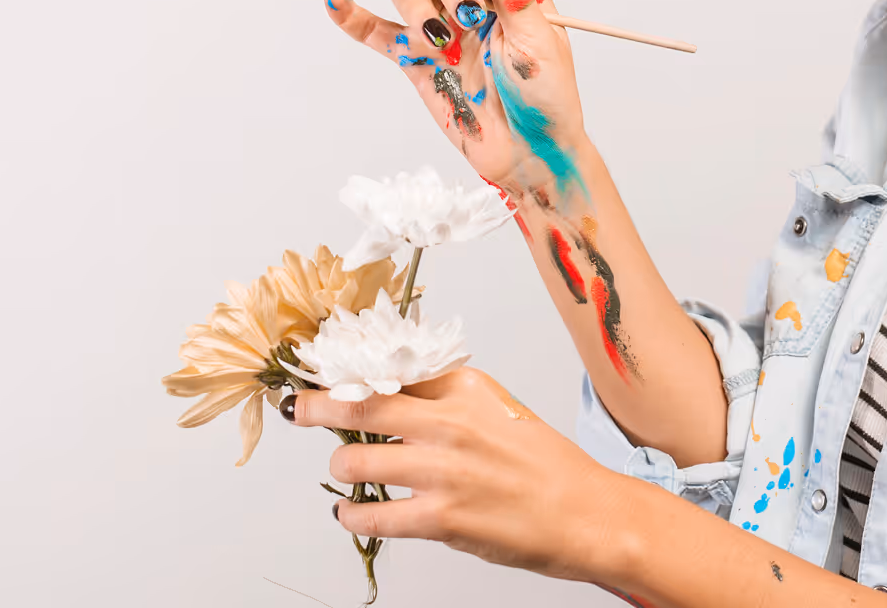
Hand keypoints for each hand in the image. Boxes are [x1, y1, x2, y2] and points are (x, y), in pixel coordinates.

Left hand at [286, 370, 638, 582]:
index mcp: (464, 387)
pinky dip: (352, 513)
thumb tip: (396, 389)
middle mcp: (449, 422)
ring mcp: (442, 470)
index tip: (326, 373)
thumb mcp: (499, 408)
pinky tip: (350, 512)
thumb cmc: (547, 465)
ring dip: (341, 468)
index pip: (390, 369)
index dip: (349, 372)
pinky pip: (372, 513)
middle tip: (299, 407)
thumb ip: (448, 396)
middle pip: (360, 403)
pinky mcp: (441, 517)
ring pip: (355, 459)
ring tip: (344, 472)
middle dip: (318, 405)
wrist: (587, 514)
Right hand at [322, 0, 587, 205]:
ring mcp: (443, 29)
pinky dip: (353, 16)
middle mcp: (474, 2)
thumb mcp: (540, 44)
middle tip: (470, 19)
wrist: (529, 153)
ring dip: (418, 9)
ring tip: (440, 41)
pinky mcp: (417, 60)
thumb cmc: (546, 99)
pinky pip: (378, 33)